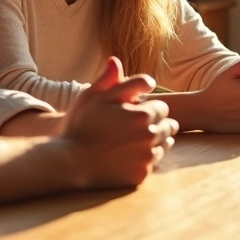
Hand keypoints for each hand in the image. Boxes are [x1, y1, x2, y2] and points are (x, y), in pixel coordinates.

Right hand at [59, 57, 178, 188]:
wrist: (70, 161)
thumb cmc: (82, 125)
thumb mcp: (95, 96)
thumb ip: (115, 80)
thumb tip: (124, 64)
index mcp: (143, 115)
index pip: (163, 108)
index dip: (148, 108)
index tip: (132, 112)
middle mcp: (150, 137)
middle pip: (169, 127)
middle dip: (155, 124)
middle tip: (133, 128)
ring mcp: (147, 158)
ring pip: (165, 145)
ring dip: (154, 142)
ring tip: (131, 141)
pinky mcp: (141, 175)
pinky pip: (154, 163)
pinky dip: (145, 160)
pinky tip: (127, 156)